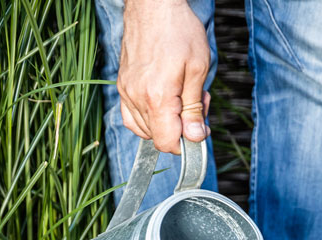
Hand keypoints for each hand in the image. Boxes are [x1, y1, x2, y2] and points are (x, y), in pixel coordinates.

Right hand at [118, 0, 211, 154]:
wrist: (153, 5)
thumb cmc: (178, 30)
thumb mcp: (198, 68)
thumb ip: (195, 108)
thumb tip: (195, 137)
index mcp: (157, 97)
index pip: (167, 142)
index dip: (186, 143)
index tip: (199, 130)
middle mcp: (136, 98)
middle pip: (156, 137)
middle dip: (180, 128)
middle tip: (196, 102)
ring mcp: (126, 91)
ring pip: (144, 129)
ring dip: (166, 121)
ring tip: (181, 96)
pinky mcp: (122, 85)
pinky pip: (132, 116)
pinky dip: (148, 118)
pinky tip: (163, 102)